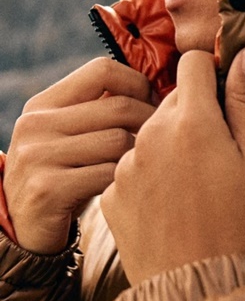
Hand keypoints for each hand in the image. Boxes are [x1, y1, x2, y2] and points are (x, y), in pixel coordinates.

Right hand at [4, 58, 154, 253]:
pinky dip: (126, 181)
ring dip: (140, 156)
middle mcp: (36, 125)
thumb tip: (159, 88)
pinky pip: (109, 174)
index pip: (102, 70)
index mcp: (43, 104)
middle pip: (119, 107)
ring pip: (119, 140)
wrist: (25, 230)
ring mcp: (38, 156)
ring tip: (143, 167)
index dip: (138, 84)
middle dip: (151, 123)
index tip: (153, 106)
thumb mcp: (71, 136)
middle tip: (163, 141)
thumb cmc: (67, 177)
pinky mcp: (48, 189)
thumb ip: (100, 111)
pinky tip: (127, 188)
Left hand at [101, 47, 244, 285]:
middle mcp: (150, 136)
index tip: (225, 97)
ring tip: (197, 190)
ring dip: (171, 147)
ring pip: (150, 136)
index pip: (192, 64)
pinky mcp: (111, 197)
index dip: (212, 73)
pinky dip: (151, 178)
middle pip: (171, 101)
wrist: (202, 293)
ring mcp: (125, 167)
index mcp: (192, 121)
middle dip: (195, 115)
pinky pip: (133, 170)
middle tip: (221, 157)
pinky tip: (173, 208)